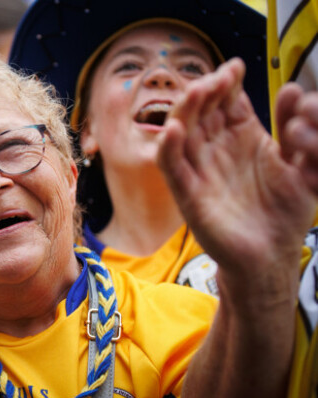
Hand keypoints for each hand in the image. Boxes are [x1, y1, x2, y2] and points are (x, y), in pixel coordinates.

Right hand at [157, 58, 313, 302]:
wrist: (272, 256)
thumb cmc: (285, 212)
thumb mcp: (301, 164)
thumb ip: (296, 128)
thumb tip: (294, 90)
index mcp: (241, 137)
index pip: (227, 101)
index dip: (228, 83)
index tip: (235, 67)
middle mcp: (216, 149)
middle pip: (201, 111)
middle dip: (206, 92)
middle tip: (216, 78)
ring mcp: (198, 170)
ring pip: (182, 133)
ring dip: (185, 111)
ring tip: (197, 92)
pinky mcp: (187, 195)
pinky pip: (172, 168)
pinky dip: (168, 149)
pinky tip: (174, 130)